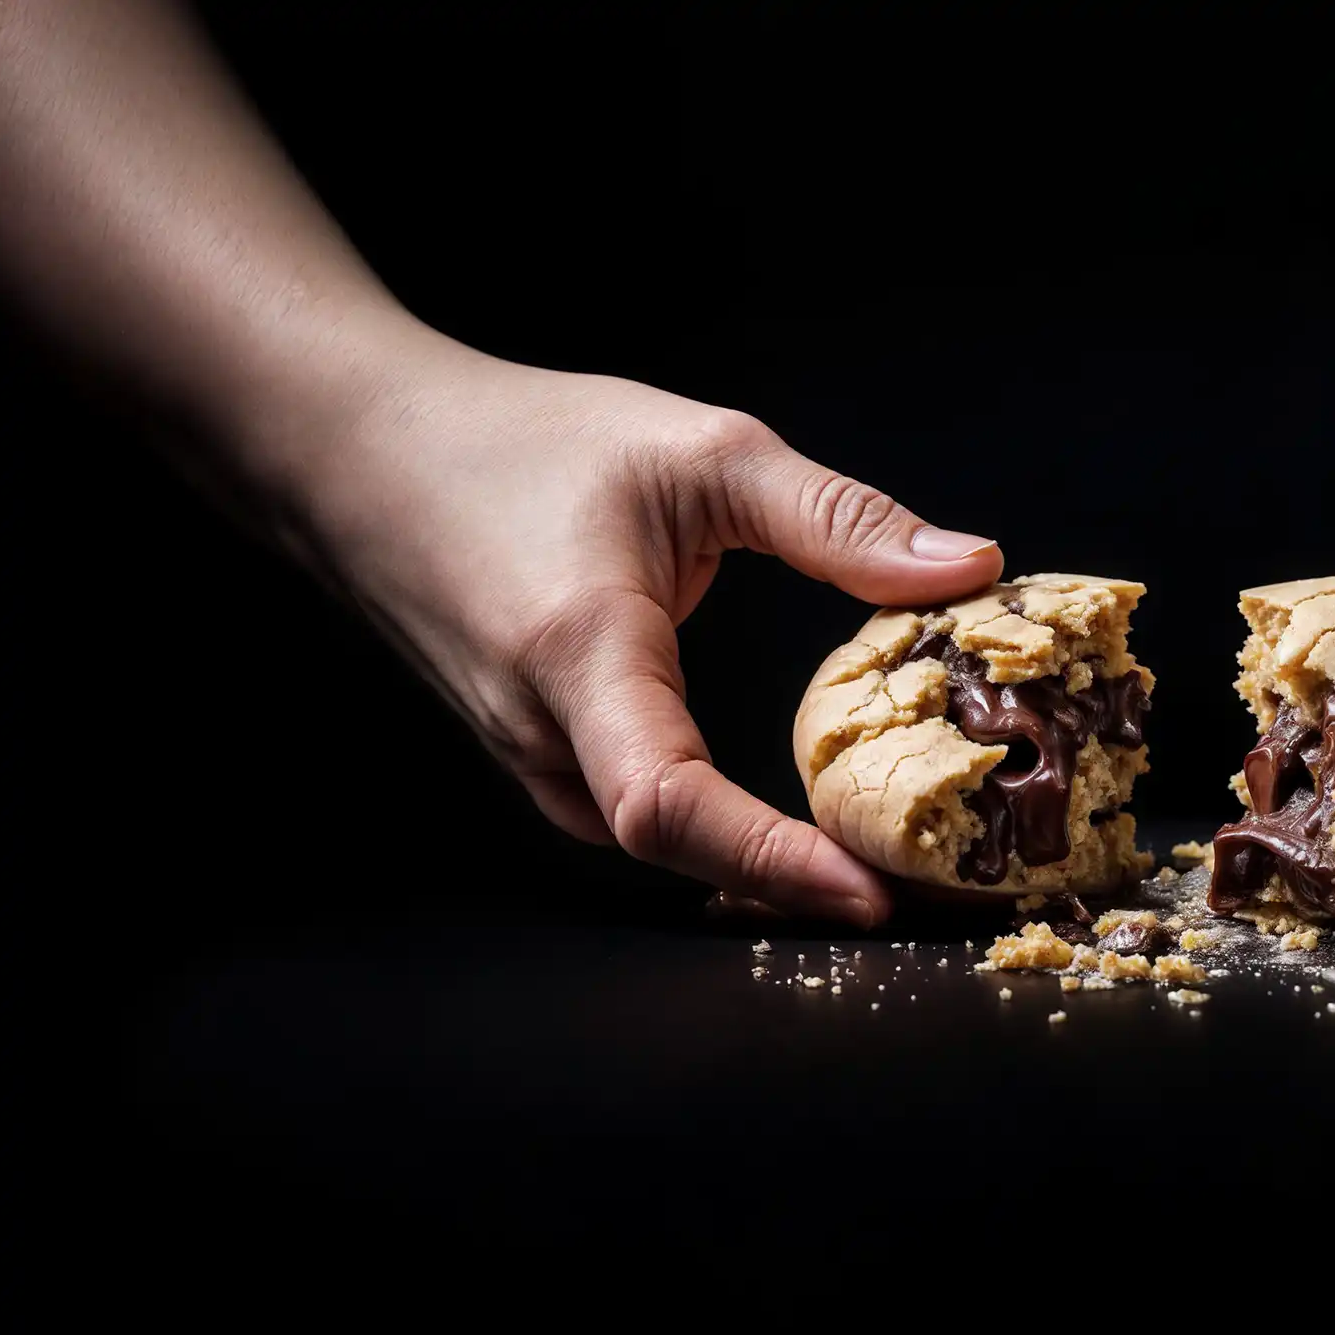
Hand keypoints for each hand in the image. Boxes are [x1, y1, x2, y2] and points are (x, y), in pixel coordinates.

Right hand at [261, 330, 1002, 925]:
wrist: (362, 453)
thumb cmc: (519, 441)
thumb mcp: (698, 451)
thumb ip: (837, 518)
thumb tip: (973, 566)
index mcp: (579, 654)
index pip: (670, 805)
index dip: (773, 863)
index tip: (873, 891)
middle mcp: (542, 733)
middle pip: (676, 849)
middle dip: (799, 886)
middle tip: (929, 892)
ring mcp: (528, 758)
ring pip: (657, 846)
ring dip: (766, 868)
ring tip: (887, 869)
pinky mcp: (536, 759)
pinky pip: (637, 820)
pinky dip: (722, 837)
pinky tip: (797, 831)